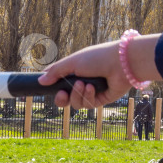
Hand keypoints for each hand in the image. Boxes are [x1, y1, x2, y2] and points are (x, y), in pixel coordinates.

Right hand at [38, 35, 162, 108]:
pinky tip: (93, 88)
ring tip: (83, 84)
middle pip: (65, 99)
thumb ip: (56, 72)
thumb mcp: (72, 62)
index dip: (52, 87)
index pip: (59, 82)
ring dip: (77, 95)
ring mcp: (91, 92)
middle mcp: (82, 82)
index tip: (46, 87)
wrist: (121, 64)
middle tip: (62, 94)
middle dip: (62, 99)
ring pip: (75, 103)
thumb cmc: (98, 58)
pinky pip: (87, 104)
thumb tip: (40, 81)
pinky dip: (88, 96)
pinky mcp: (100, 100)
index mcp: (75, 71)